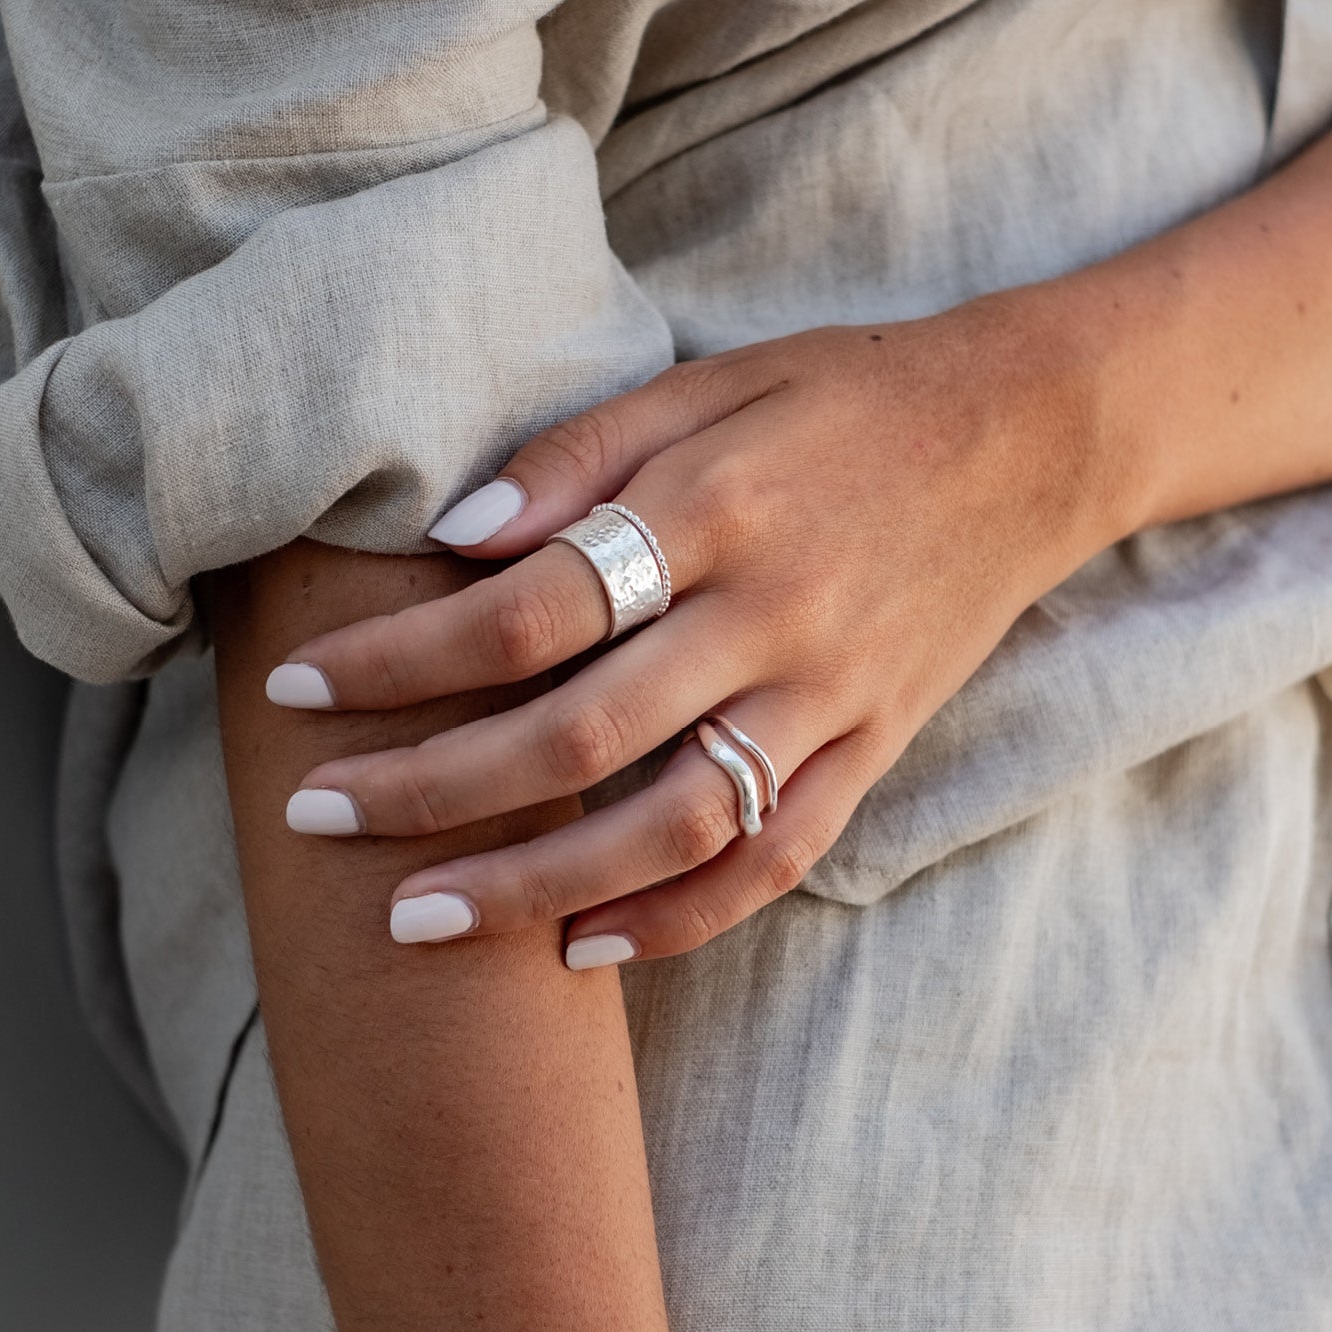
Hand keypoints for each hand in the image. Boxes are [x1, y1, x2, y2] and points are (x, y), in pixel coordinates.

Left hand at [269, 295, 1131, 965]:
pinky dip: (679, 917)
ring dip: (535, 886)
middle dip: (428, 788)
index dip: (399, 656)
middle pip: (576, 733)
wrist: (1032, 436)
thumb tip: (451, 536)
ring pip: (671, 824)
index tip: (298, 689)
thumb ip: (580, 454)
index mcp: (717, 506)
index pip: (526, 607)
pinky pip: (774, 858)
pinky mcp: (875, 750)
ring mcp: (832, 696)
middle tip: (315, 821)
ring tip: (417, 921)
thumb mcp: (710, 380)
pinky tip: (582, 951)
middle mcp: (773, 614)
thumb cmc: (847, 395)